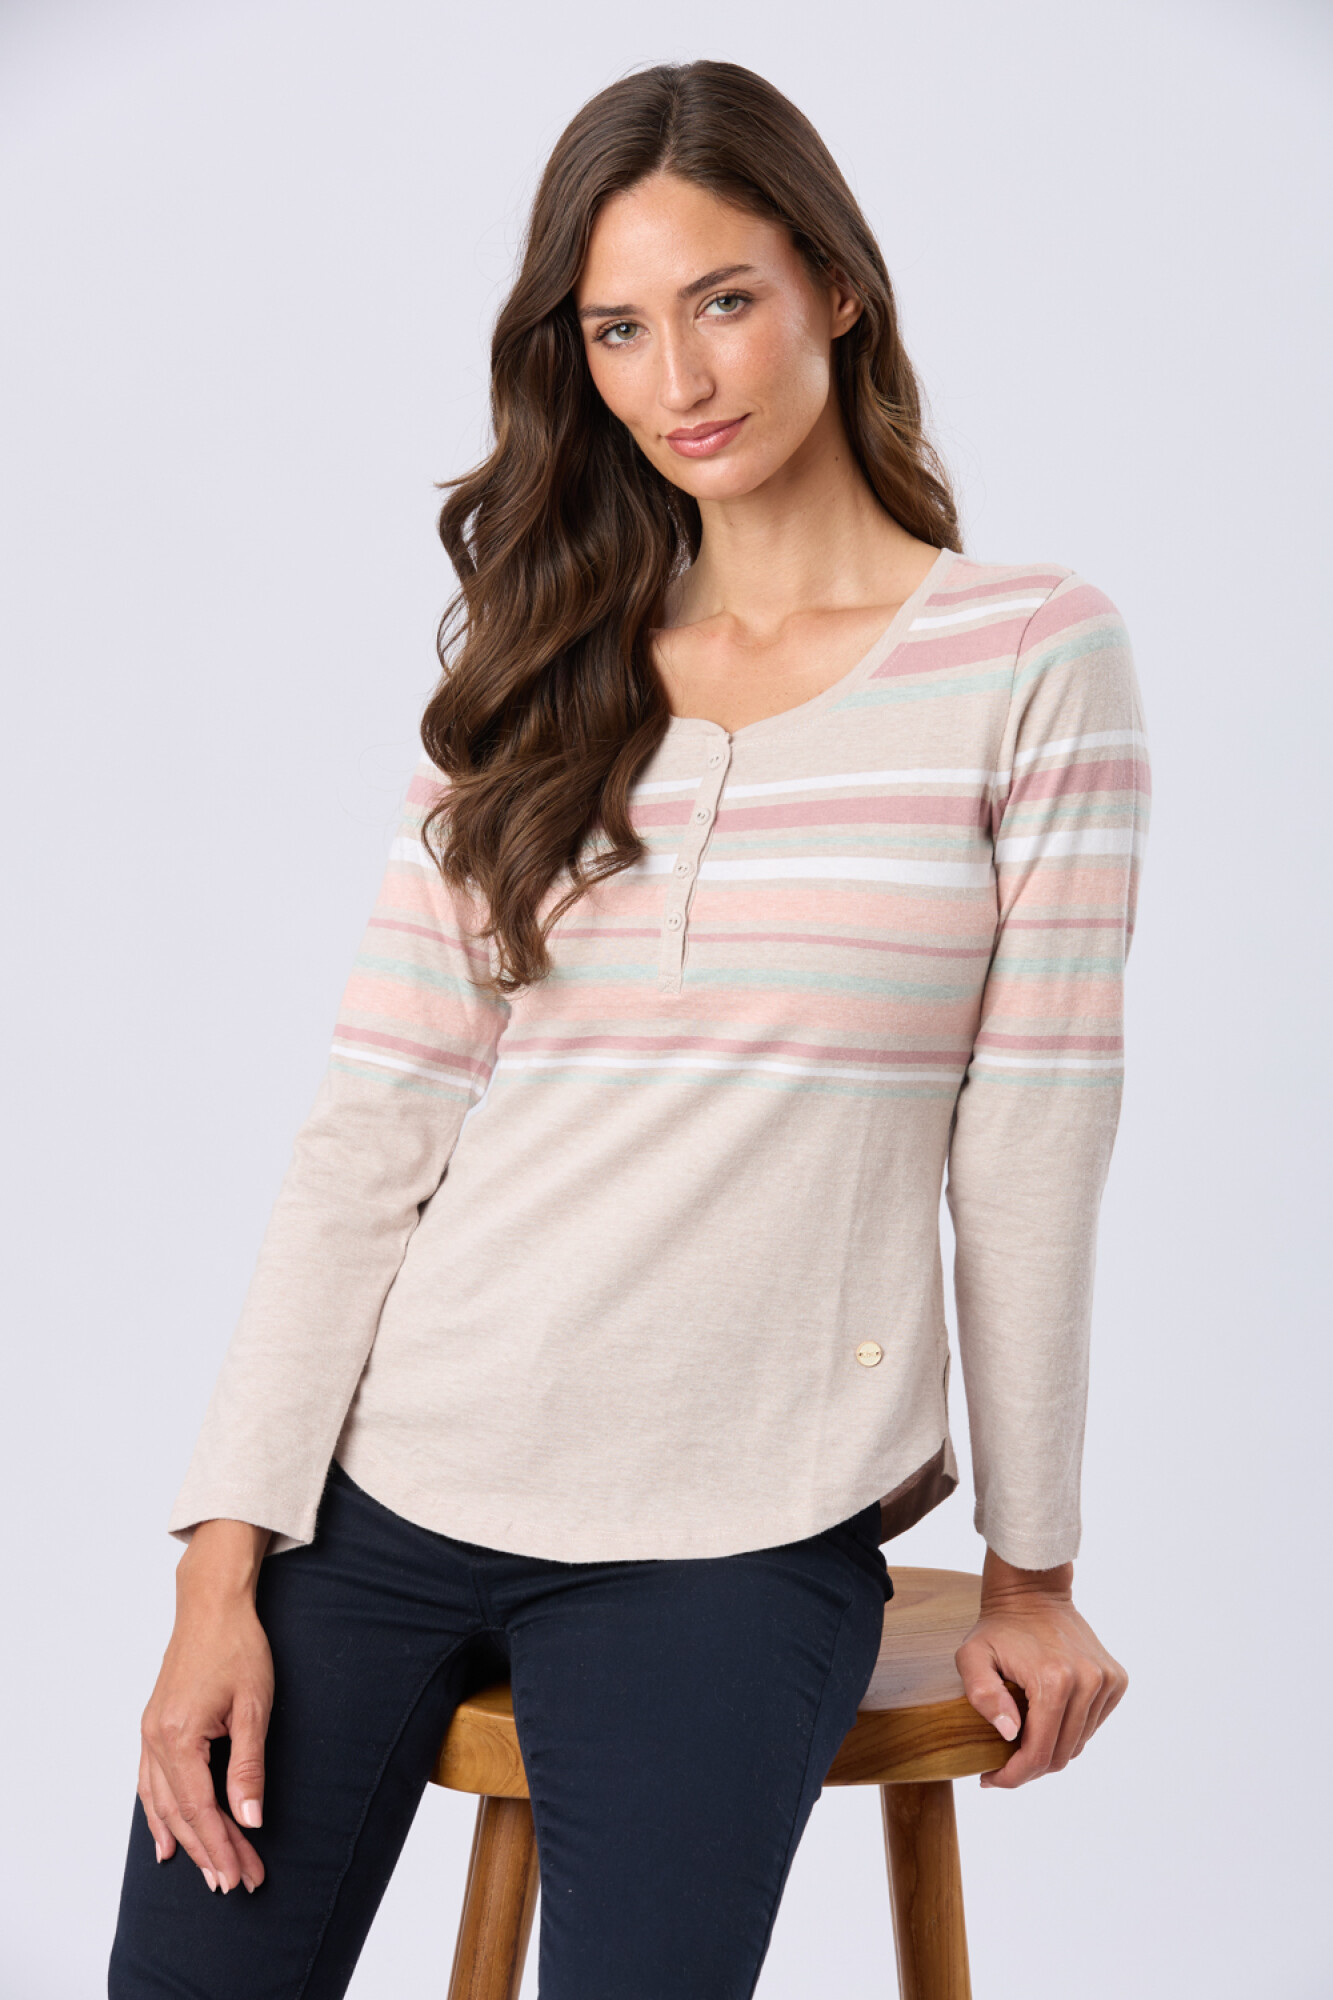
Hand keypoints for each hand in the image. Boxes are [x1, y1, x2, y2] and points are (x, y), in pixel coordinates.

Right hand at [138, 1519, 273, 1891]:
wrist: (211, 1606)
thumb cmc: (238, 1647)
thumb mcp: (254, 1707)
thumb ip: (249, 1767)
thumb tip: (251, 1820)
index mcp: (180, 1737)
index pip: (200, 1809)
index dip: (222, 1846)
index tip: (243, 1875)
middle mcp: (155, 1740)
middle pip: (180, 1814)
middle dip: (209, 1851)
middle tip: (235, 1882)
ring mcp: (149, 1733)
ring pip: (161, 1804)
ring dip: (184, 1840)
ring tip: (207, 1872)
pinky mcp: (152, 1727)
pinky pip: (149, 1784)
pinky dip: (157, 1815)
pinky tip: (165, 1839)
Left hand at [955, 1550, 1127, 1788]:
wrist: (1032, 1591)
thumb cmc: (998, 1628)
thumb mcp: (971, 1656)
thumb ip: (983, 1694)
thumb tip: (1010, 1733)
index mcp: (1054, 1680)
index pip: (1038, 1752)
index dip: (1014, 1775)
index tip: (990, 1779)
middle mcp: (1088, 1681)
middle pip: (1061, 1754)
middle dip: (1029, 1768)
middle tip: (1002, 1766)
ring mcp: (1106, 1680)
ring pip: (1078, 1743)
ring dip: (1050, 1751)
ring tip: (1021, 1742)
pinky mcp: (1115, 1680)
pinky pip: (1091, 1725)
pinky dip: (1069, 1731)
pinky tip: (1046, 1720)